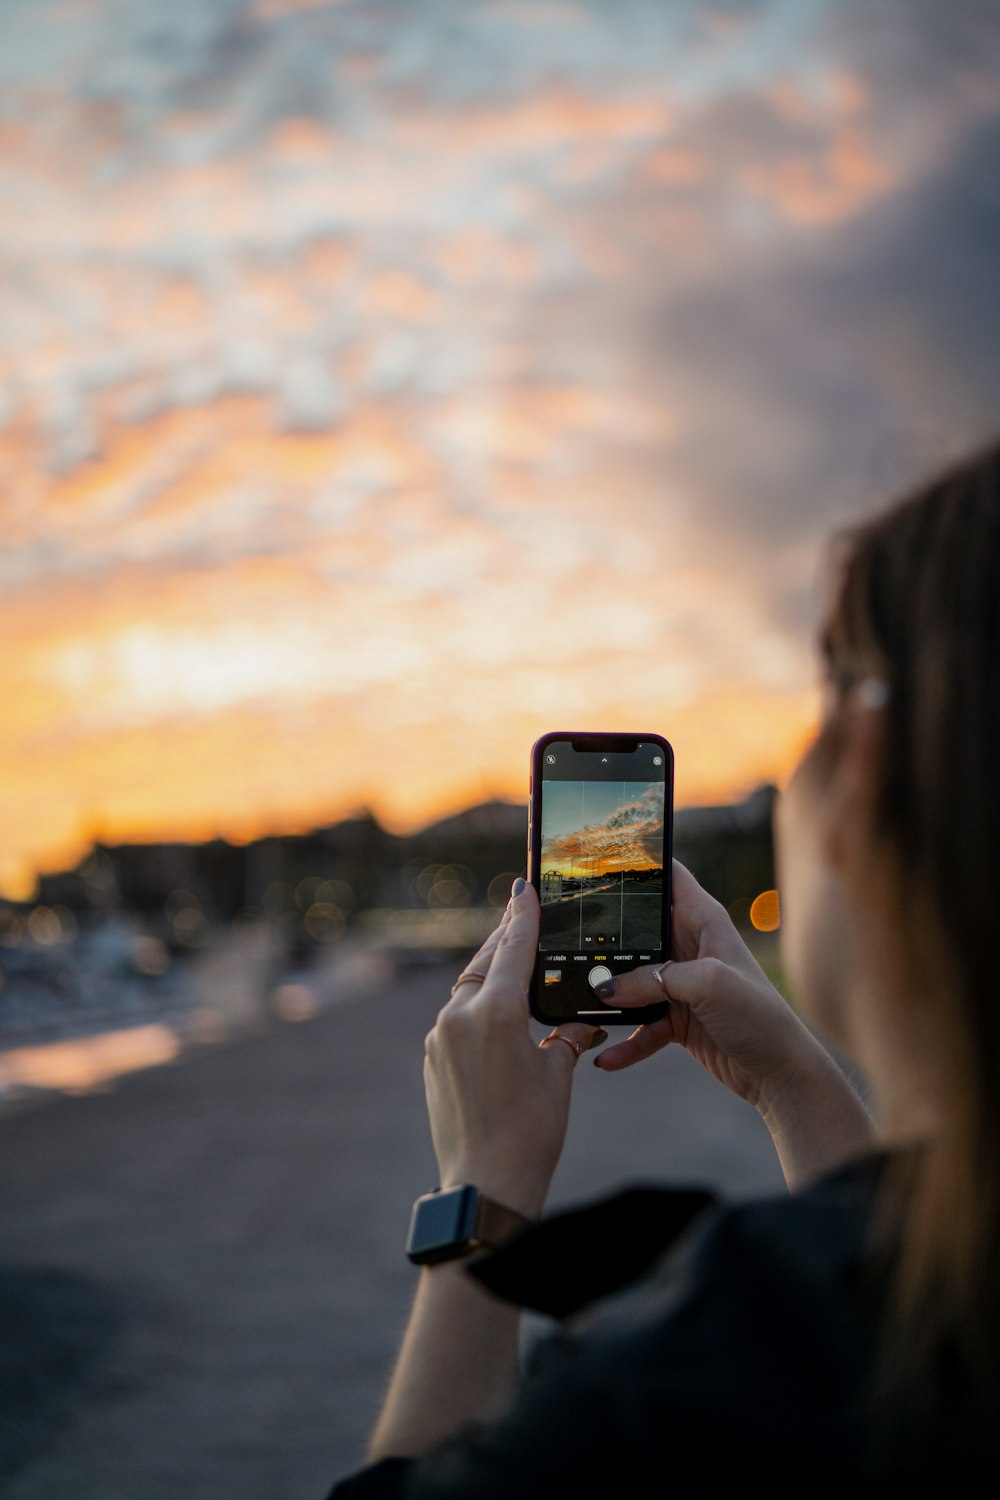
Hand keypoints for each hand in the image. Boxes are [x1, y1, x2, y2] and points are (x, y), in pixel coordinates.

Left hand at [424, 880, 600, 1219]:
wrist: (485, 1186)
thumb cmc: (531, 1133)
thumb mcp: (558, 1077)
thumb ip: (567, 1039)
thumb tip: (583, 1022)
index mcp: (495, 1013)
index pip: (513, 949)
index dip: (523, 917)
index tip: (523, 889)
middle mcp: (459, 1016)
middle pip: (486, 961)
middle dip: (506, 939)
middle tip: (522, 913)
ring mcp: (440, 1036)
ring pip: (469, 987)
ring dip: (491, 973)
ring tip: (516, 963)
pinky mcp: (432, 1055)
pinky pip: (457, 1016)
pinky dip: (478, 1004)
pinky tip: (498, 1010)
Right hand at [596, 860, 826, 1116]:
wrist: (781, 1074)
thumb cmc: (760, 1017)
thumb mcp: (708, 985)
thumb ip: (654, 979)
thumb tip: (606, 989)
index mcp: (703, 920)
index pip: (666, 875)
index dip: (636, 862)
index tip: (595, 858)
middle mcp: (689, 946)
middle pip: (636, 929)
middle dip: (603, 936)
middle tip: (563, 938)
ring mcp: (680, 983)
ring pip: (630, 980)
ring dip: (608, 995)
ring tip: (578, 1005)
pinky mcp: (676, 1018)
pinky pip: (640, 1025)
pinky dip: (625, 1041)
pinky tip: (607, 1058)